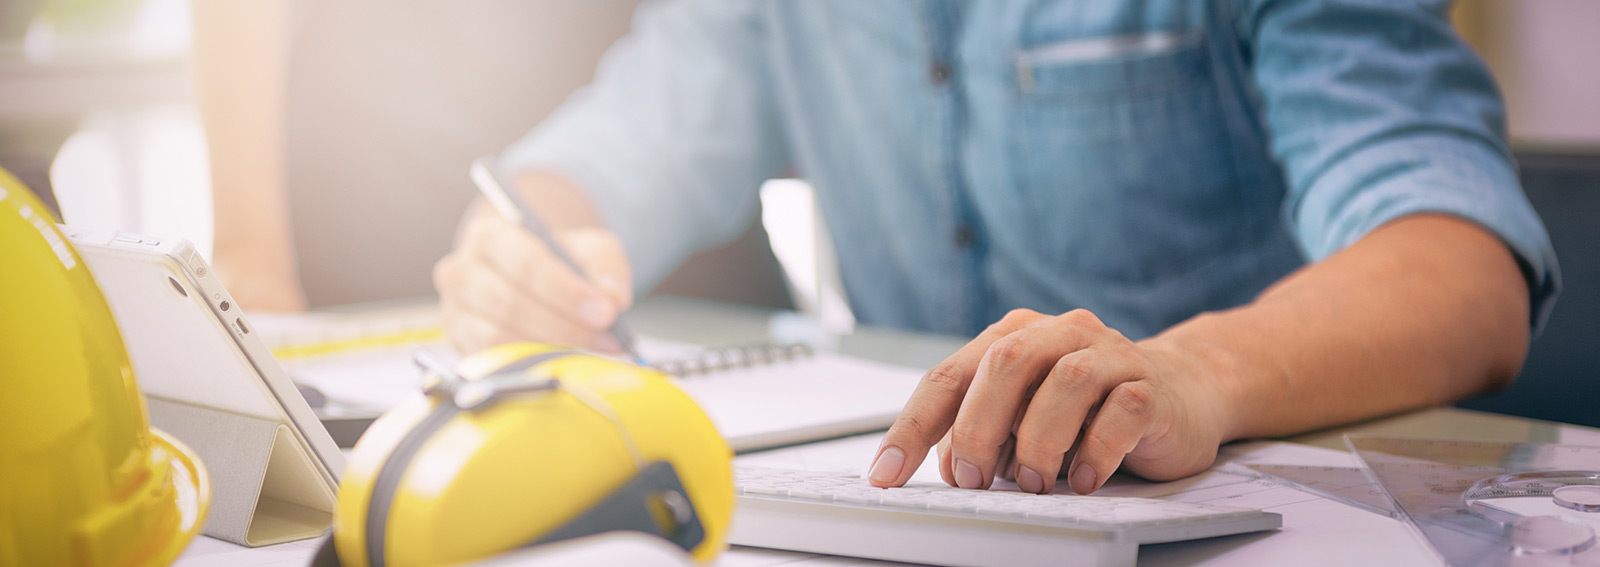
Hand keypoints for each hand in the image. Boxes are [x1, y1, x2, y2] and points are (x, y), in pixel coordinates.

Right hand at [433, 204, 631, 354]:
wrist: (528, 276)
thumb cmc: (558, 260)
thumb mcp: (589, 249)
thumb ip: (606, 267)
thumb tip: (613, 299)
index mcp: (492, 235)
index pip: (525, 263)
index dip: (566, 292)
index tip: (604, 313)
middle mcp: (462, 270)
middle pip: (510, 303)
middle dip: (563, 326)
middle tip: (605, 340)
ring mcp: (454, 309)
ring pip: (497, 336)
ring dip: (547, 349)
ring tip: (587, 353)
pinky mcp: (458, 343)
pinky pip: (490, 361)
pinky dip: (528, 365)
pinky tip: (559, 363)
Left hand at [866, 308, 1230, 493]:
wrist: (1183, 391)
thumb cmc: (1089, 407)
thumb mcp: (1024, 416)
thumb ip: (985, 430)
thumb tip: (947, 468)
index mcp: (1015, 336)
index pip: (949, 374)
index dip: (912, 425)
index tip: (886, 473)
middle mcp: (1060, 333)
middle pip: (1005, 363)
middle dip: (978, 428)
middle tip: (971, 479)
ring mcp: (1110, 354)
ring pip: (1064, 382)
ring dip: (1038, 442)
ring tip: (1034, 483)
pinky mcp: (1152, 386)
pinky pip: (1121, 412)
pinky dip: (1095, 452)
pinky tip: (1084, 480)